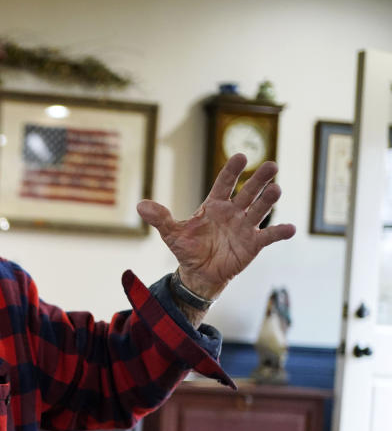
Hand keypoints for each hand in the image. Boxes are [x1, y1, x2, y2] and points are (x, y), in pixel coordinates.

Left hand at [137, 153, 295, 298]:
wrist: (199, 273)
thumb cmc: (188, 249)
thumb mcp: (171, 234)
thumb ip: (160, 218)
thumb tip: (140, 205)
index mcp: (214, 205)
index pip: (224, 183)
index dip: (232, 170)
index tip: (241, 156)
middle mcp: (233, 212)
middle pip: (248, 192)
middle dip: (259, 179)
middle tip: (271, 165)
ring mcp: (245, 227)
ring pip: (259, 209)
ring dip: (268, 200)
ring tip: (277, 189)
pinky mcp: (253, 244)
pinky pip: (269, 236)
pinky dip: (280, 232)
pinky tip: (291, 228)